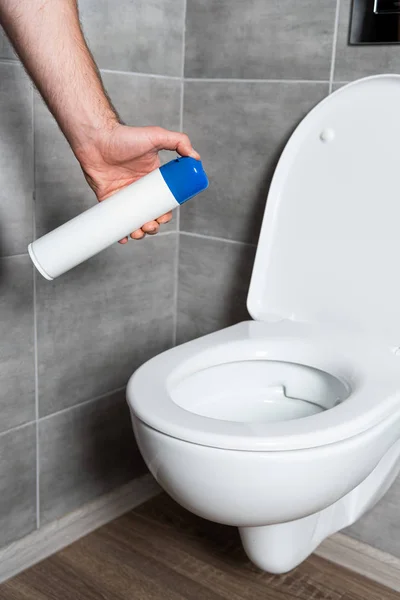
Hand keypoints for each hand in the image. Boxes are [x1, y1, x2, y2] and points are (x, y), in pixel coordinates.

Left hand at [75, 125, 199, 242]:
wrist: (97, 139)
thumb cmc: (125, 136)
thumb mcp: (157, 136)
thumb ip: (179, 141)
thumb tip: (196, 158)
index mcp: (153, 179)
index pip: (164, 202)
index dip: (166, 214)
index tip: (164, 217)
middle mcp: (140, 190)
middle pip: (151, 215)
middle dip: (153, 226)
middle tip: (150, 225)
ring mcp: (124, 196)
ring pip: (135, 221)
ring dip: (139, 232)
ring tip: (138, 232)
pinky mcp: (109, 200)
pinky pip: (116, 221)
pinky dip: (120, 232)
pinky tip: (123, 237)